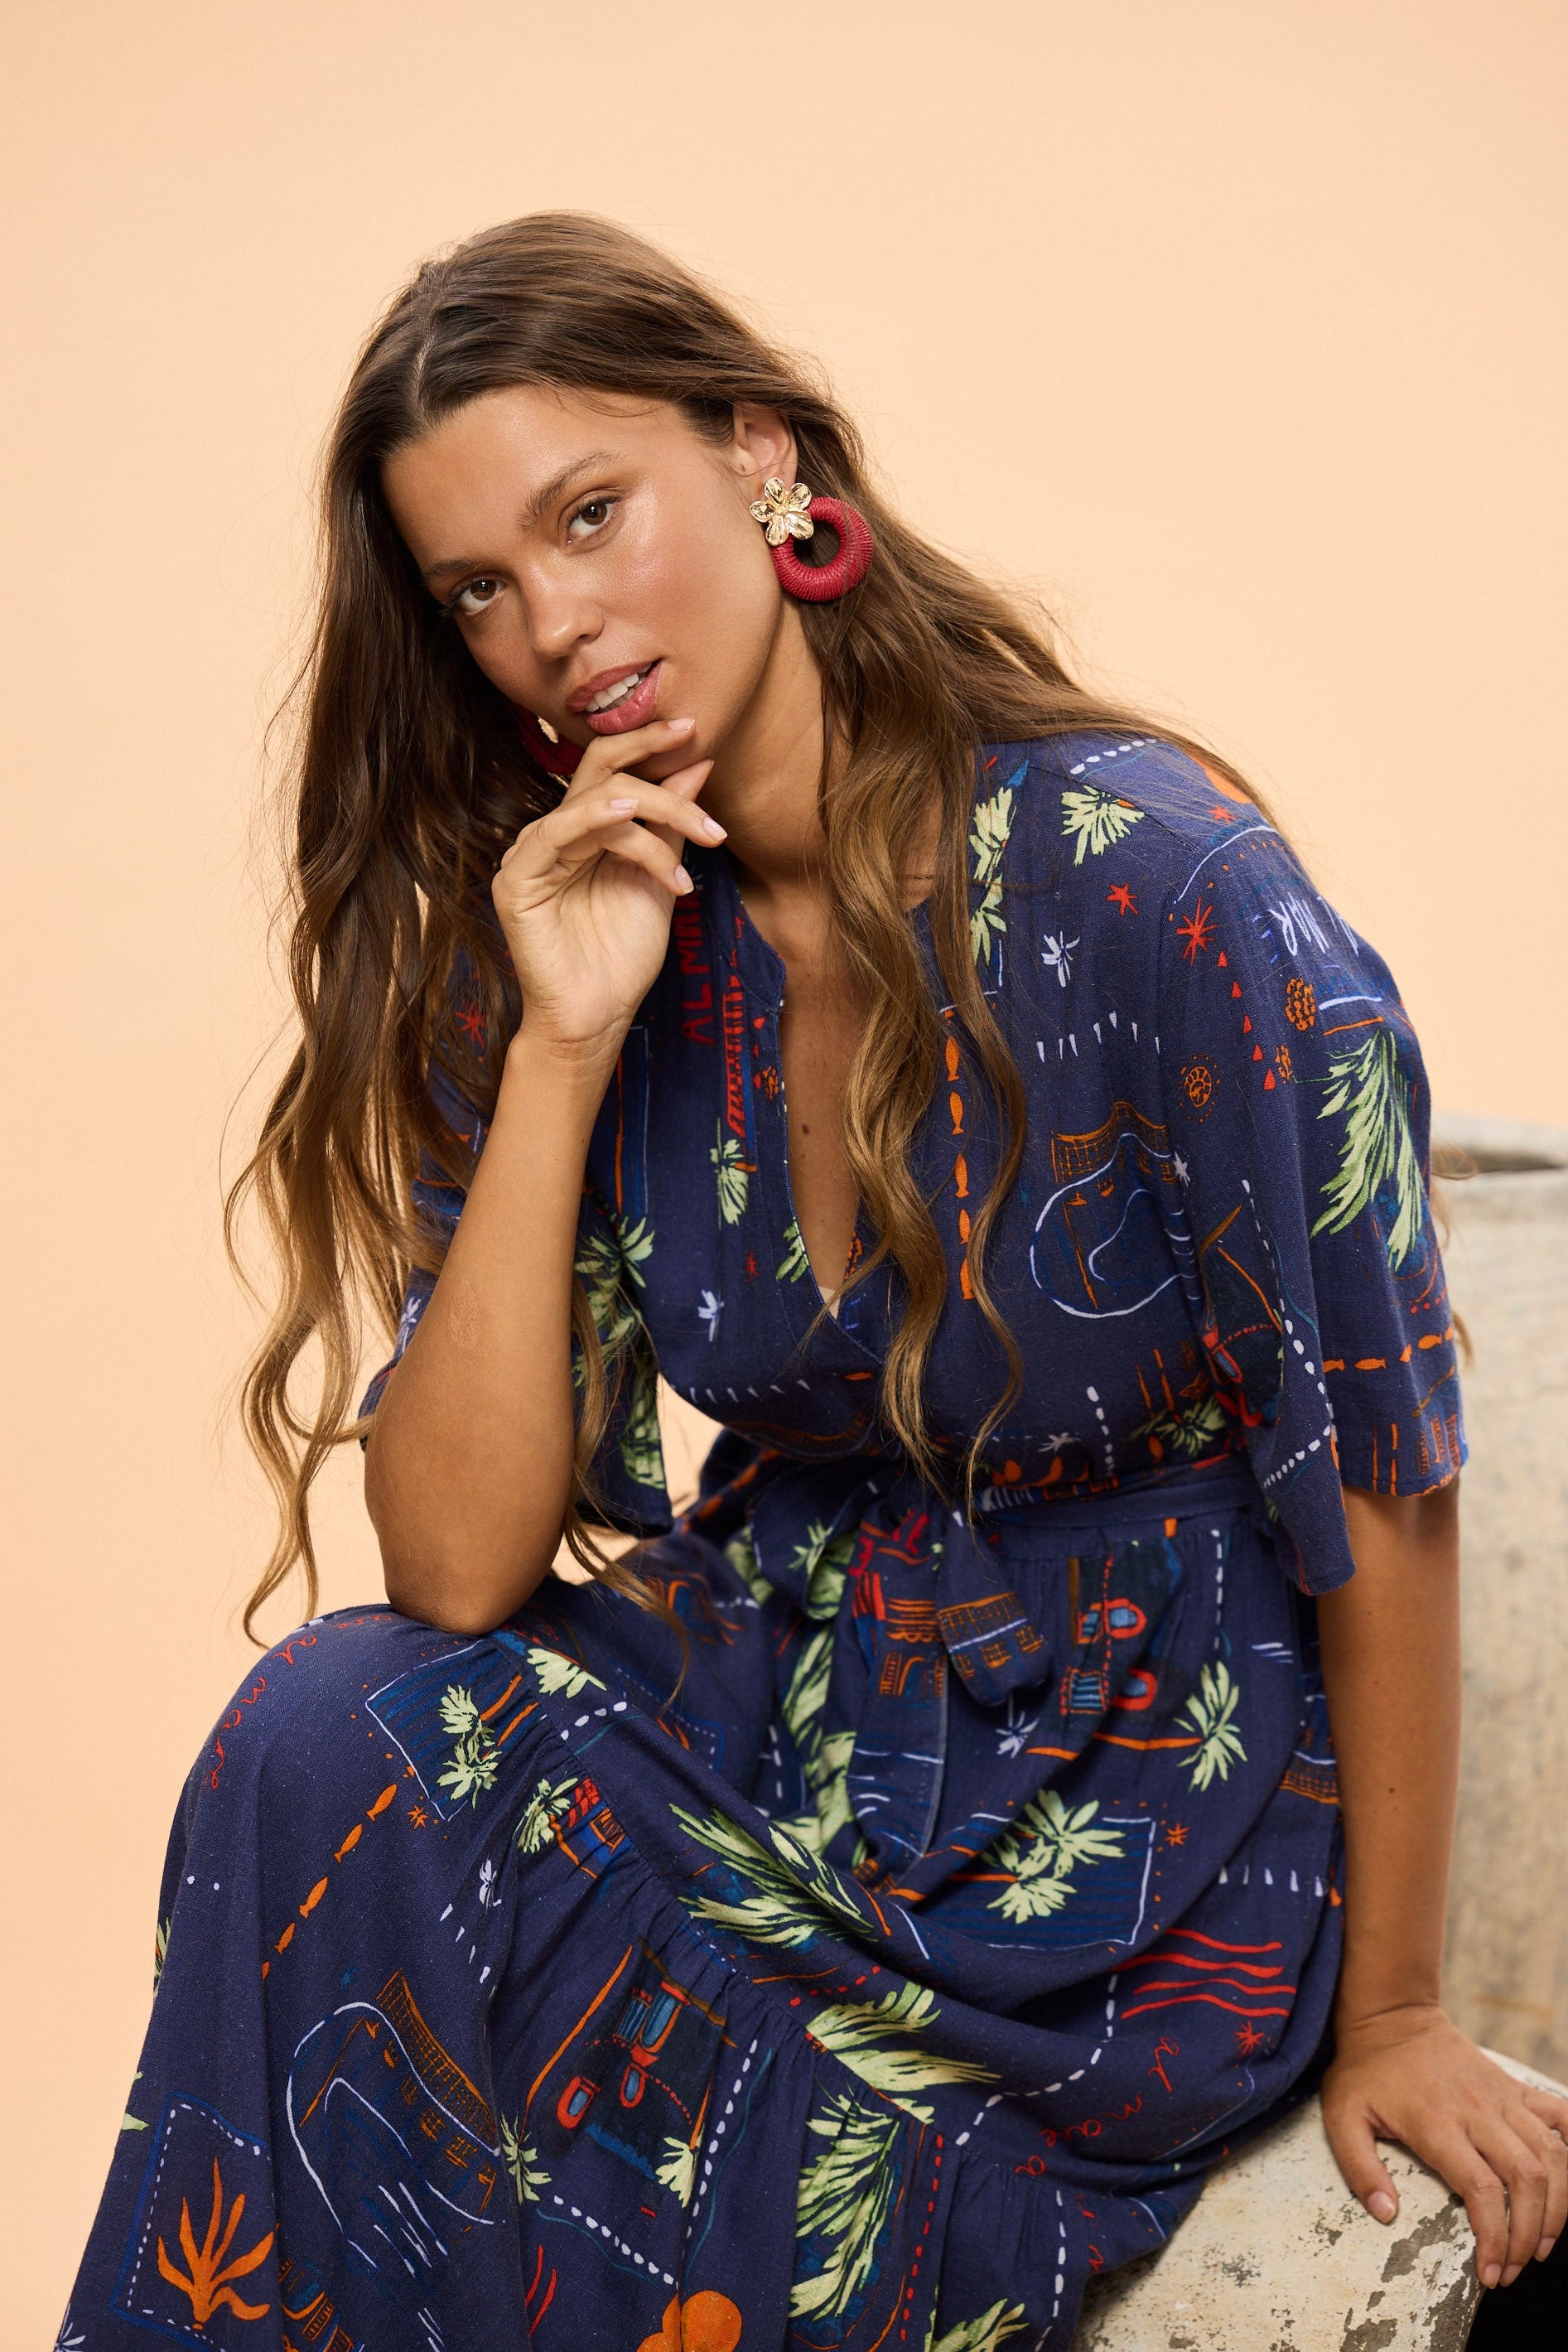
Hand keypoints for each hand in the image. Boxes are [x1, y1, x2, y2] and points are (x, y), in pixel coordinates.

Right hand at [491, 716, 719, 1059]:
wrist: (597, 1018)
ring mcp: (531, 855)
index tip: (695, 731)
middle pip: (600, 773)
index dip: (648, 745)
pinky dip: (597, 818)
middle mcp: (555, 835)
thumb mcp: (661, 878)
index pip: (611, 770)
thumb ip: (672, 825)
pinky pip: (557, 832)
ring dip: (656, 811)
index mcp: (584, 833)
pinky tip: (632, 814)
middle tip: (698, 752)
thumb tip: (696, 761)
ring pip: (594, 801)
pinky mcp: (516, 881)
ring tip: (702, 838)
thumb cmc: (624, 957)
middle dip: (652, 758)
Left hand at [1322, 2003, 1567, 2287]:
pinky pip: (1561, 2115)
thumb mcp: (1342, 2117)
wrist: (1392, 2013)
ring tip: (1542, 2244)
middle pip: (1527, 2178)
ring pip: (1552, 2154)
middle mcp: (1478, 2111)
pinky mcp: (1515, 2087)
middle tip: (1516, 2268)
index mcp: (1436, 2123)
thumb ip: (1360, 2169)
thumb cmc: (1366, 2071)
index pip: (1481, 2189)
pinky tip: (1567, 2182)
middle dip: (1530, 2234)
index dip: (1494, 2238)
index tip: (1490, 2273)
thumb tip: (1386, 2214)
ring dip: (1558, 2206)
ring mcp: (1502, 2097)